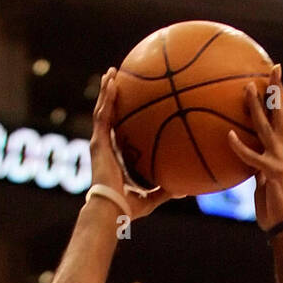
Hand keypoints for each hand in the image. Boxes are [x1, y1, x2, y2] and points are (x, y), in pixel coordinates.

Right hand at [90, 68, 172, 220]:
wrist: (113, 209)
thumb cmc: (129, 208)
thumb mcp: (152, 196)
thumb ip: (165, 191)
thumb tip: (184, 191)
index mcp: (115, 158)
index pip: (117, 132)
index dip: (120, 117)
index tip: (127, 103)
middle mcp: (105, 148)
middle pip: (108, 115)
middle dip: (111, 96)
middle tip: (116, 79)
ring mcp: (100, 144)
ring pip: (102, 110)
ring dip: (106, 91)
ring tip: (111, 73)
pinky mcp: (98, 143)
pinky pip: (102, 115)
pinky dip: (106, 99)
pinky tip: (111, 83)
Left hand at [227, 64, 282, 231]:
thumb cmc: (275, 209)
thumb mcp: (265, 183)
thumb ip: (258, 168)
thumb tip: (249, 161)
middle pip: (282, 115)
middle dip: (278, 90)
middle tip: (276, 66)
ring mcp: (280, 161)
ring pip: (268, 128)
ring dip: (257, 107)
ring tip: (248, 87)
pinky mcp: (272, 174)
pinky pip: (253, 157)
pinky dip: (240, 147)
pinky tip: (229, 136)